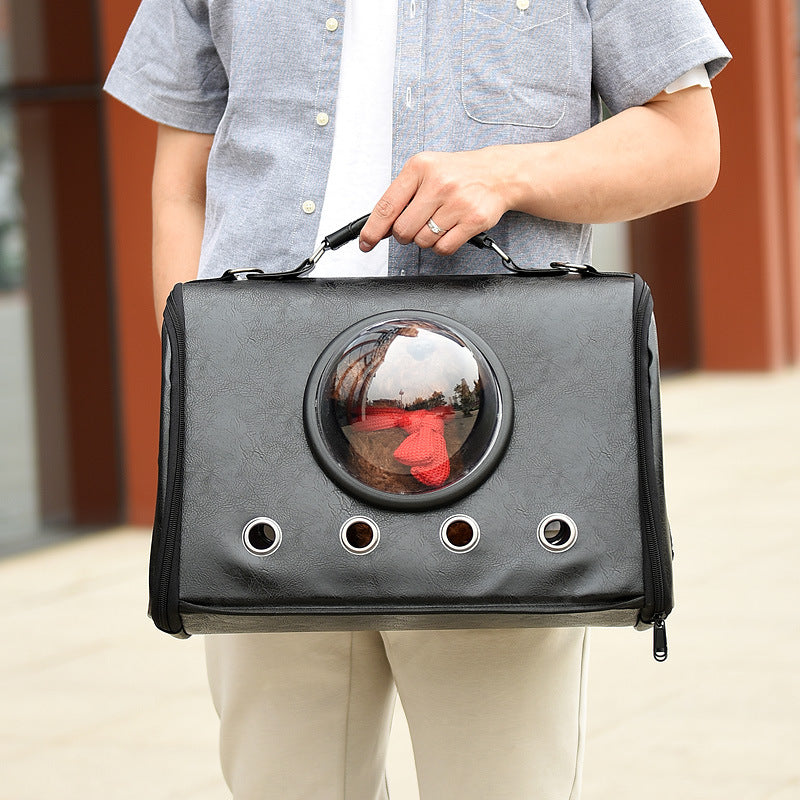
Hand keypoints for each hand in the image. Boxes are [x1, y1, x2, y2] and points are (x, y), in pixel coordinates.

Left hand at [359, 148, 512, 255]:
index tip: (366, 243)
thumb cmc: (457, 174)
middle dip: (405, 234)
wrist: (497, 173)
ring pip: (423, 241)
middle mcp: (438, 183)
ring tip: (438, 222)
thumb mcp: (425, 171)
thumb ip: (401, 196)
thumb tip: (380, 228)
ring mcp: (457, 202)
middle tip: (416, 224)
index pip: (387, 206)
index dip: (372, 230)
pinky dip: (441, 246)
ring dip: (426, 239)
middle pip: (403, 230)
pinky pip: (444, 247)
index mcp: (419, 167)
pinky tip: (448, 230)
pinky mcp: (473, 220)